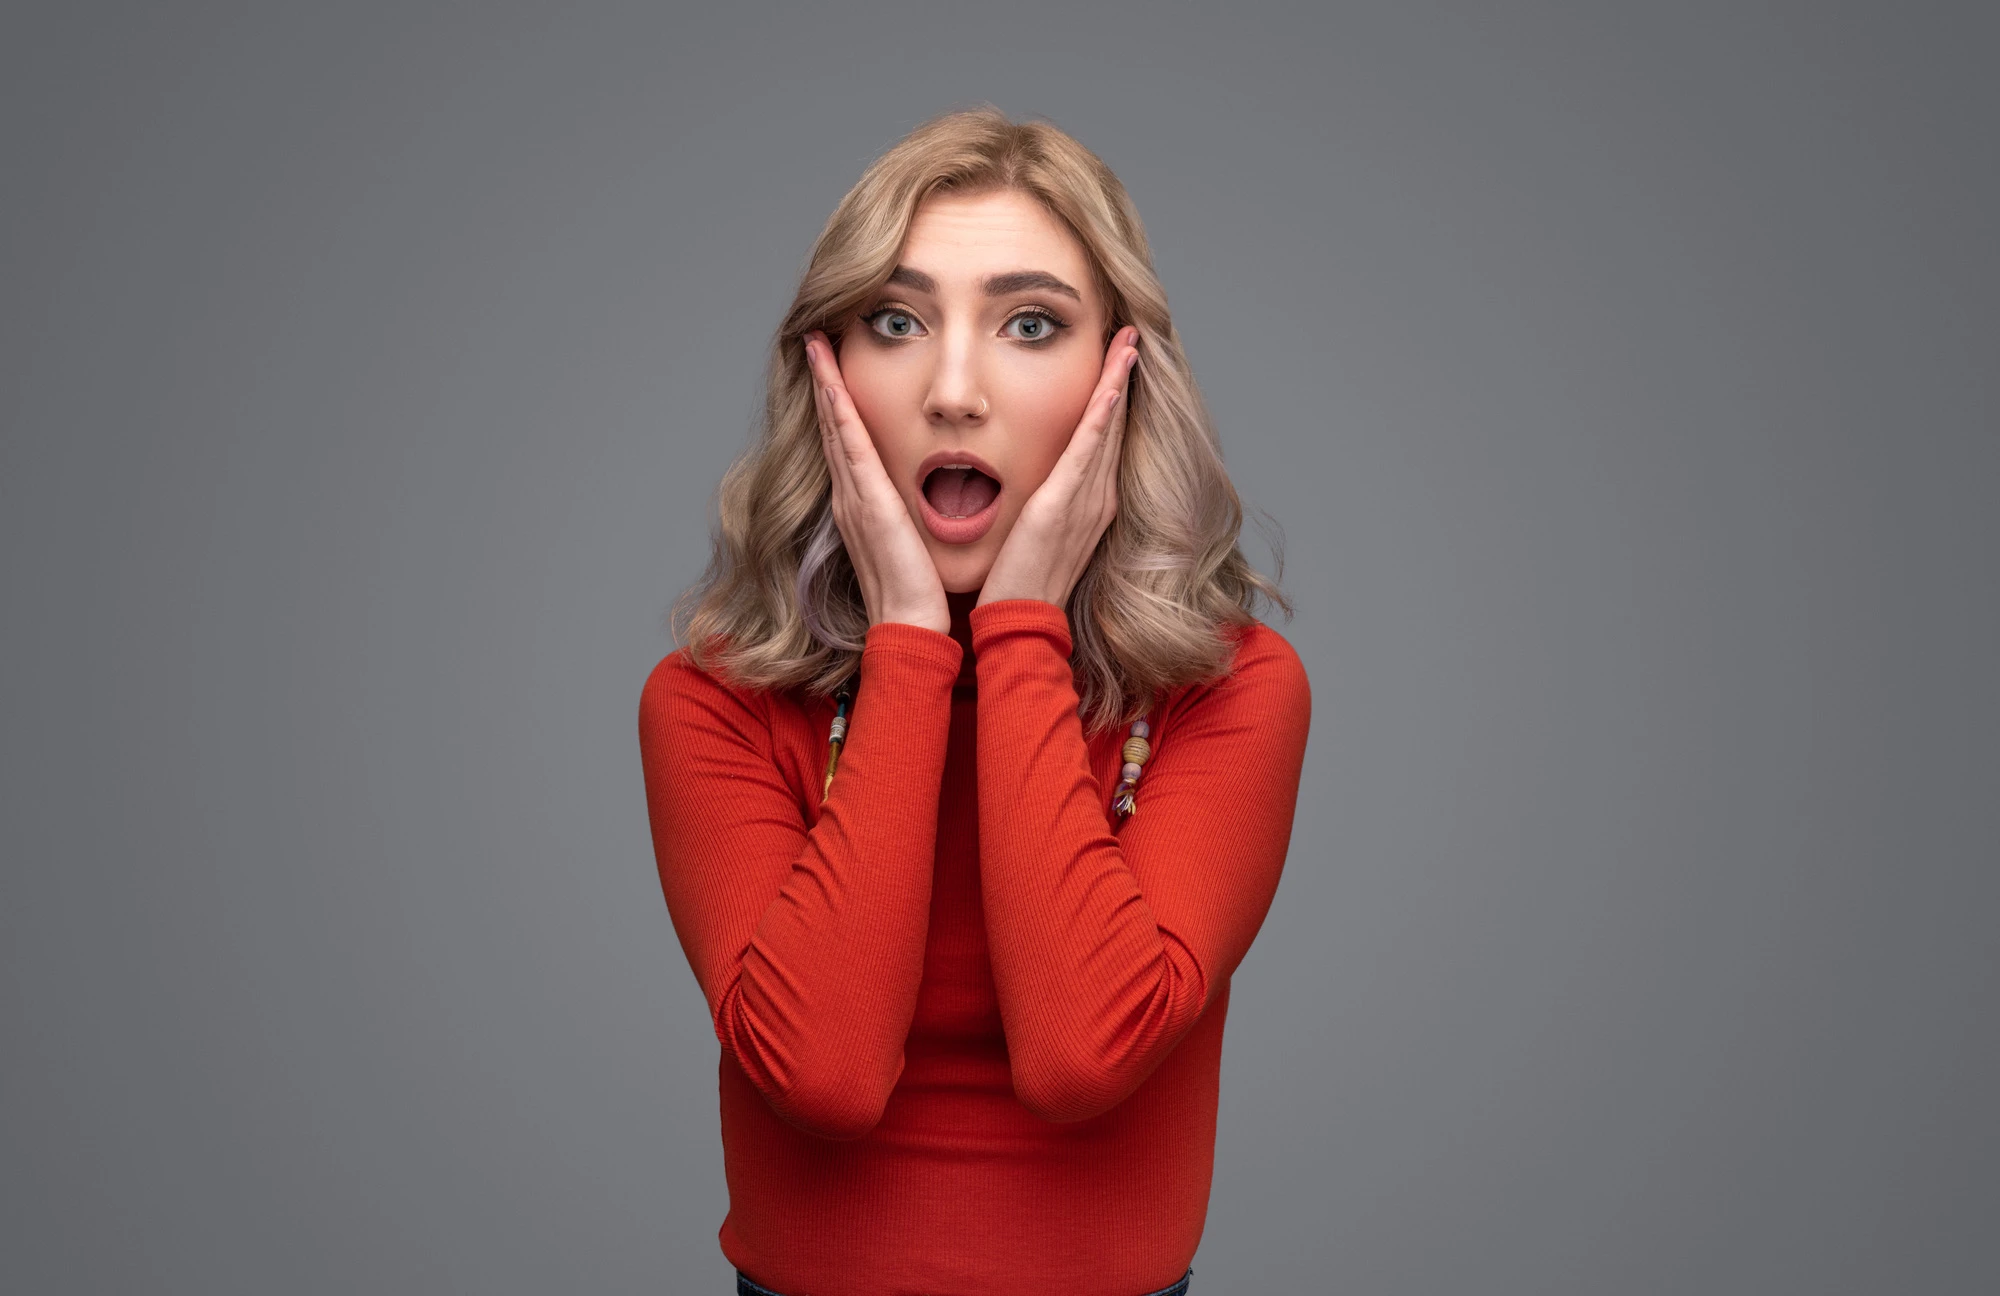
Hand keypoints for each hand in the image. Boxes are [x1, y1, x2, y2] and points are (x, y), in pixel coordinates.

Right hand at [804, 330, 949, 634]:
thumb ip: (917, 520)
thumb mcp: (916, 545)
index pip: (850, 443)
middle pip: (834, 427)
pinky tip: (831, 379)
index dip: (839, 405)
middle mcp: (853, 496)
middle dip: (825, 383)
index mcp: (867, 506)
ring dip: (825, 383)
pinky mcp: (866, 501)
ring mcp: (854, 497)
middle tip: (816, 341)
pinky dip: (836, 408)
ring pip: (835, 427)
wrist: (911, 627)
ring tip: (816, 344)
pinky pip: (848, 443)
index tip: (836, 369)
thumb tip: (936, 501)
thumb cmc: (920, 594)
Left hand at [976, 326, 1141, 609]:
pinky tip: (1111, 385)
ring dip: (1118, 383)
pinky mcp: (1063, 506)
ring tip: (1129, 342)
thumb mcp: (1035, 534)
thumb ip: (1039, 505)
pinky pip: (1087, 451)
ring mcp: (1084, 501)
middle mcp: (1095, 498)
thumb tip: (1031, 485)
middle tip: (1132, 334)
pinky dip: (1101, 415)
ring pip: (1106, 429)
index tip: (1117, 361)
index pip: (1102, 439)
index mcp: (1087, 504)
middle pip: (1113, 426)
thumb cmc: (1019, 584)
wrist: (1018, 623)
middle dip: (1123, 378)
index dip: (1112, 398)